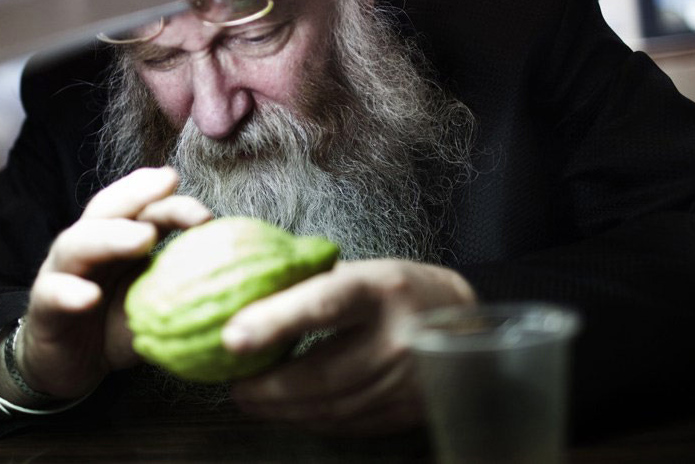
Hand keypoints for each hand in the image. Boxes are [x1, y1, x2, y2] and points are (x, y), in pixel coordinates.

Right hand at [15, 166, 210, 399]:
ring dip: (111, 237)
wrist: (66, 363)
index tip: (202, 206)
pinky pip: (53, 294)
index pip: (139, 206)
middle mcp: (88, 245)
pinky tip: (89, 297)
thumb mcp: (154, 301)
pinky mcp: (44, 305)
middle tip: (177, 198)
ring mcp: (62, 272)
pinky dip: (70, 292)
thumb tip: (244, 276)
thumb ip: (184, 281)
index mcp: (117, 238)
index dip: (166, 198)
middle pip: (108, 210)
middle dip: (142, 199)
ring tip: (142, 239)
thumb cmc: (116, 324)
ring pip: (78, 243)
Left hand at [223, 259, 475, 433]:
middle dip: (269, 387)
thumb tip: (243, 295)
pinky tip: (288, 410)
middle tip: (234, 385)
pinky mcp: (409, 410)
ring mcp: (407, 380)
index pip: (323, 304)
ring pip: (332, 407)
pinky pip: (348, 424)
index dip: (275, 321)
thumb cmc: (397, 289)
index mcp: (381, 288)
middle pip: (322, 374)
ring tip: (251, 398)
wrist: (462, 320)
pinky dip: (311, 420)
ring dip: (283, 409)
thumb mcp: (361, 271)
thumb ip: (310, 285)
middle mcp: (398, 336)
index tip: (231, 337)